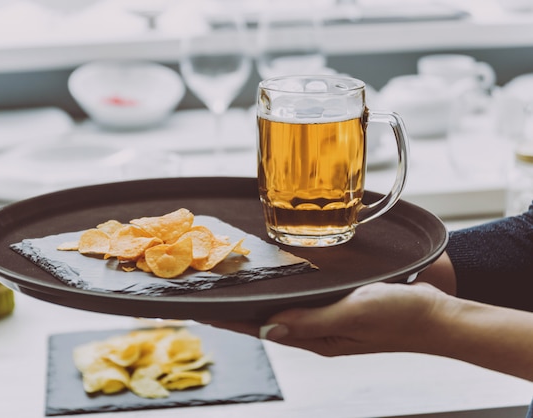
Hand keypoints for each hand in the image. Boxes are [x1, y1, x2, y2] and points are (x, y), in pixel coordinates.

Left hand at [208, 281, 449, 356]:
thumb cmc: (400, 316)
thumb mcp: (353, 315)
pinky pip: (301, 300)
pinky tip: (275, 281)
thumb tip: (270, 326)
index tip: (200, 309)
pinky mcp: (339, 305)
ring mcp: (327, 319)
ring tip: (230, 286)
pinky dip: (281, 291)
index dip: (229, 318)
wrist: (438, 315)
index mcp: (315, 338)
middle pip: (265, 319)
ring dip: (255, 299)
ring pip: (281, 308)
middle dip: (235, 308)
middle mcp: (316, 330)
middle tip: (207, 292)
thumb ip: (313, 321)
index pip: (261, 327)